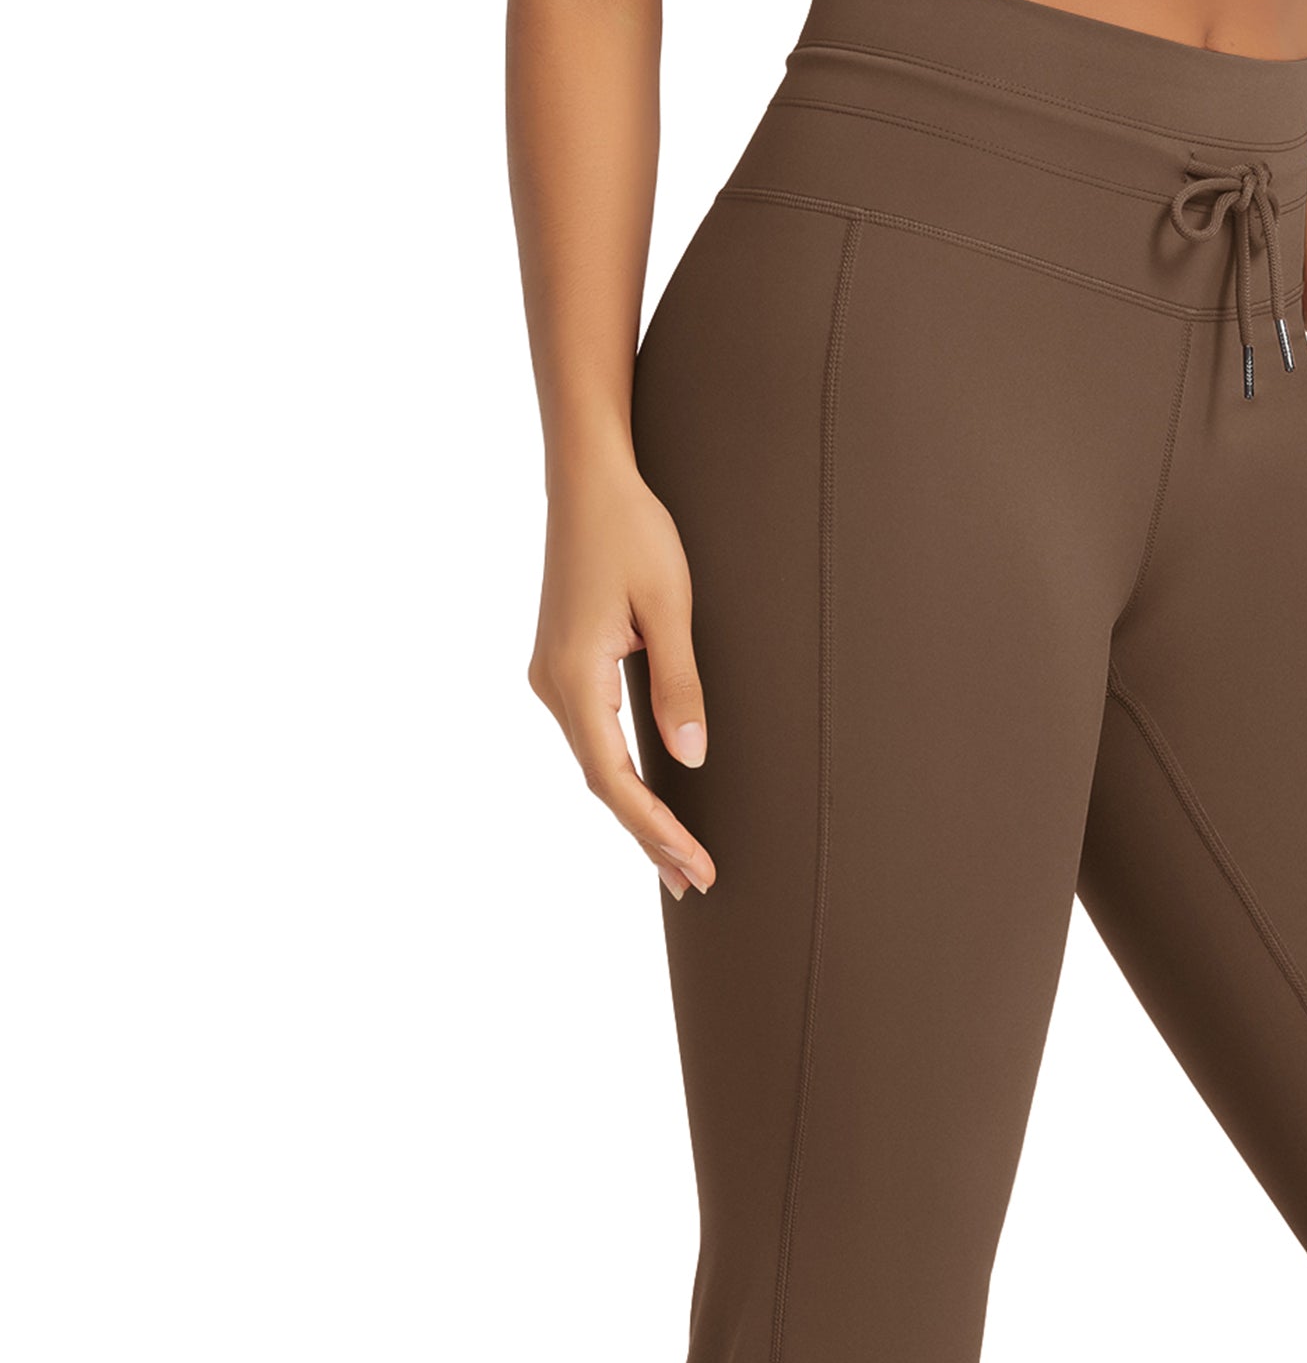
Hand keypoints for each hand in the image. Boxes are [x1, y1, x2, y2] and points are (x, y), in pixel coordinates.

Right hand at [528, 462, 714, 900]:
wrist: (588, 478)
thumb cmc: (633, 530)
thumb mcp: (670, 606)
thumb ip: (680, 685)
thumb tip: (690, 760)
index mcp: (574, 675)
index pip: (615, 778)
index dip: (657, 829)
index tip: (697, 865)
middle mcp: (552, 684)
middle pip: (601, 782)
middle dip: (649, 836)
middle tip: (696, 884)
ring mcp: (552, 676)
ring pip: (594, 764)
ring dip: (636, 812)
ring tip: (679, 861)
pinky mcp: (563, 666)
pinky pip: (592, 738)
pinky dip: (622, 777)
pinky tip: (647, 800)